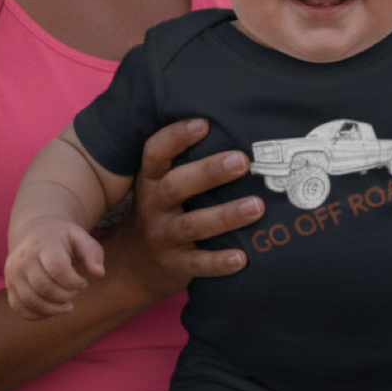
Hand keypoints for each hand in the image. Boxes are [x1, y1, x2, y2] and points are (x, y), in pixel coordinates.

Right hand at [5, 218, 104, 319]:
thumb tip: (99, 273)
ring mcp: (13, 273)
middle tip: (75, 293)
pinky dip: (36, 315)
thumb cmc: (62, 237)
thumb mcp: (80, 236)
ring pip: (29, 301)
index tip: (83, 282)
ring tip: (67, 305)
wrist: (33, 232)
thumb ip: (93, 252)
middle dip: (64, 296)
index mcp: (43, 244)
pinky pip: (18, 308)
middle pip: (43, 287)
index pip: (57, 269)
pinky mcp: (9, 286)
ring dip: (52, 310)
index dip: (73, 281)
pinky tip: (52, 312)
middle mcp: (23, 258)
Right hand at [111, 118, 263, 300]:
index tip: (204, 123)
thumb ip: (184, 163)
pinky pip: (199, 264)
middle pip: (177, 186)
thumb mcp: (159, 186)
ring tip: (257, 206)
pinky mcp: (177, 266)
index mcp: (150, 181)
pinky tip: (243, 258)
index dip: (176, 136)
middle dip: (209, 172)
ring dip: (226, 216)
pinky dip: (220, 262)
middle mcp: (153, 207)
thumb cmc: (160, 213)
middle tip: (242, 160)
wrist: (134, 267)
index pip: (156, 153)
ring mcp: (164, 238)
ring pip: (193, 225)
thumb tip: (234, 127)